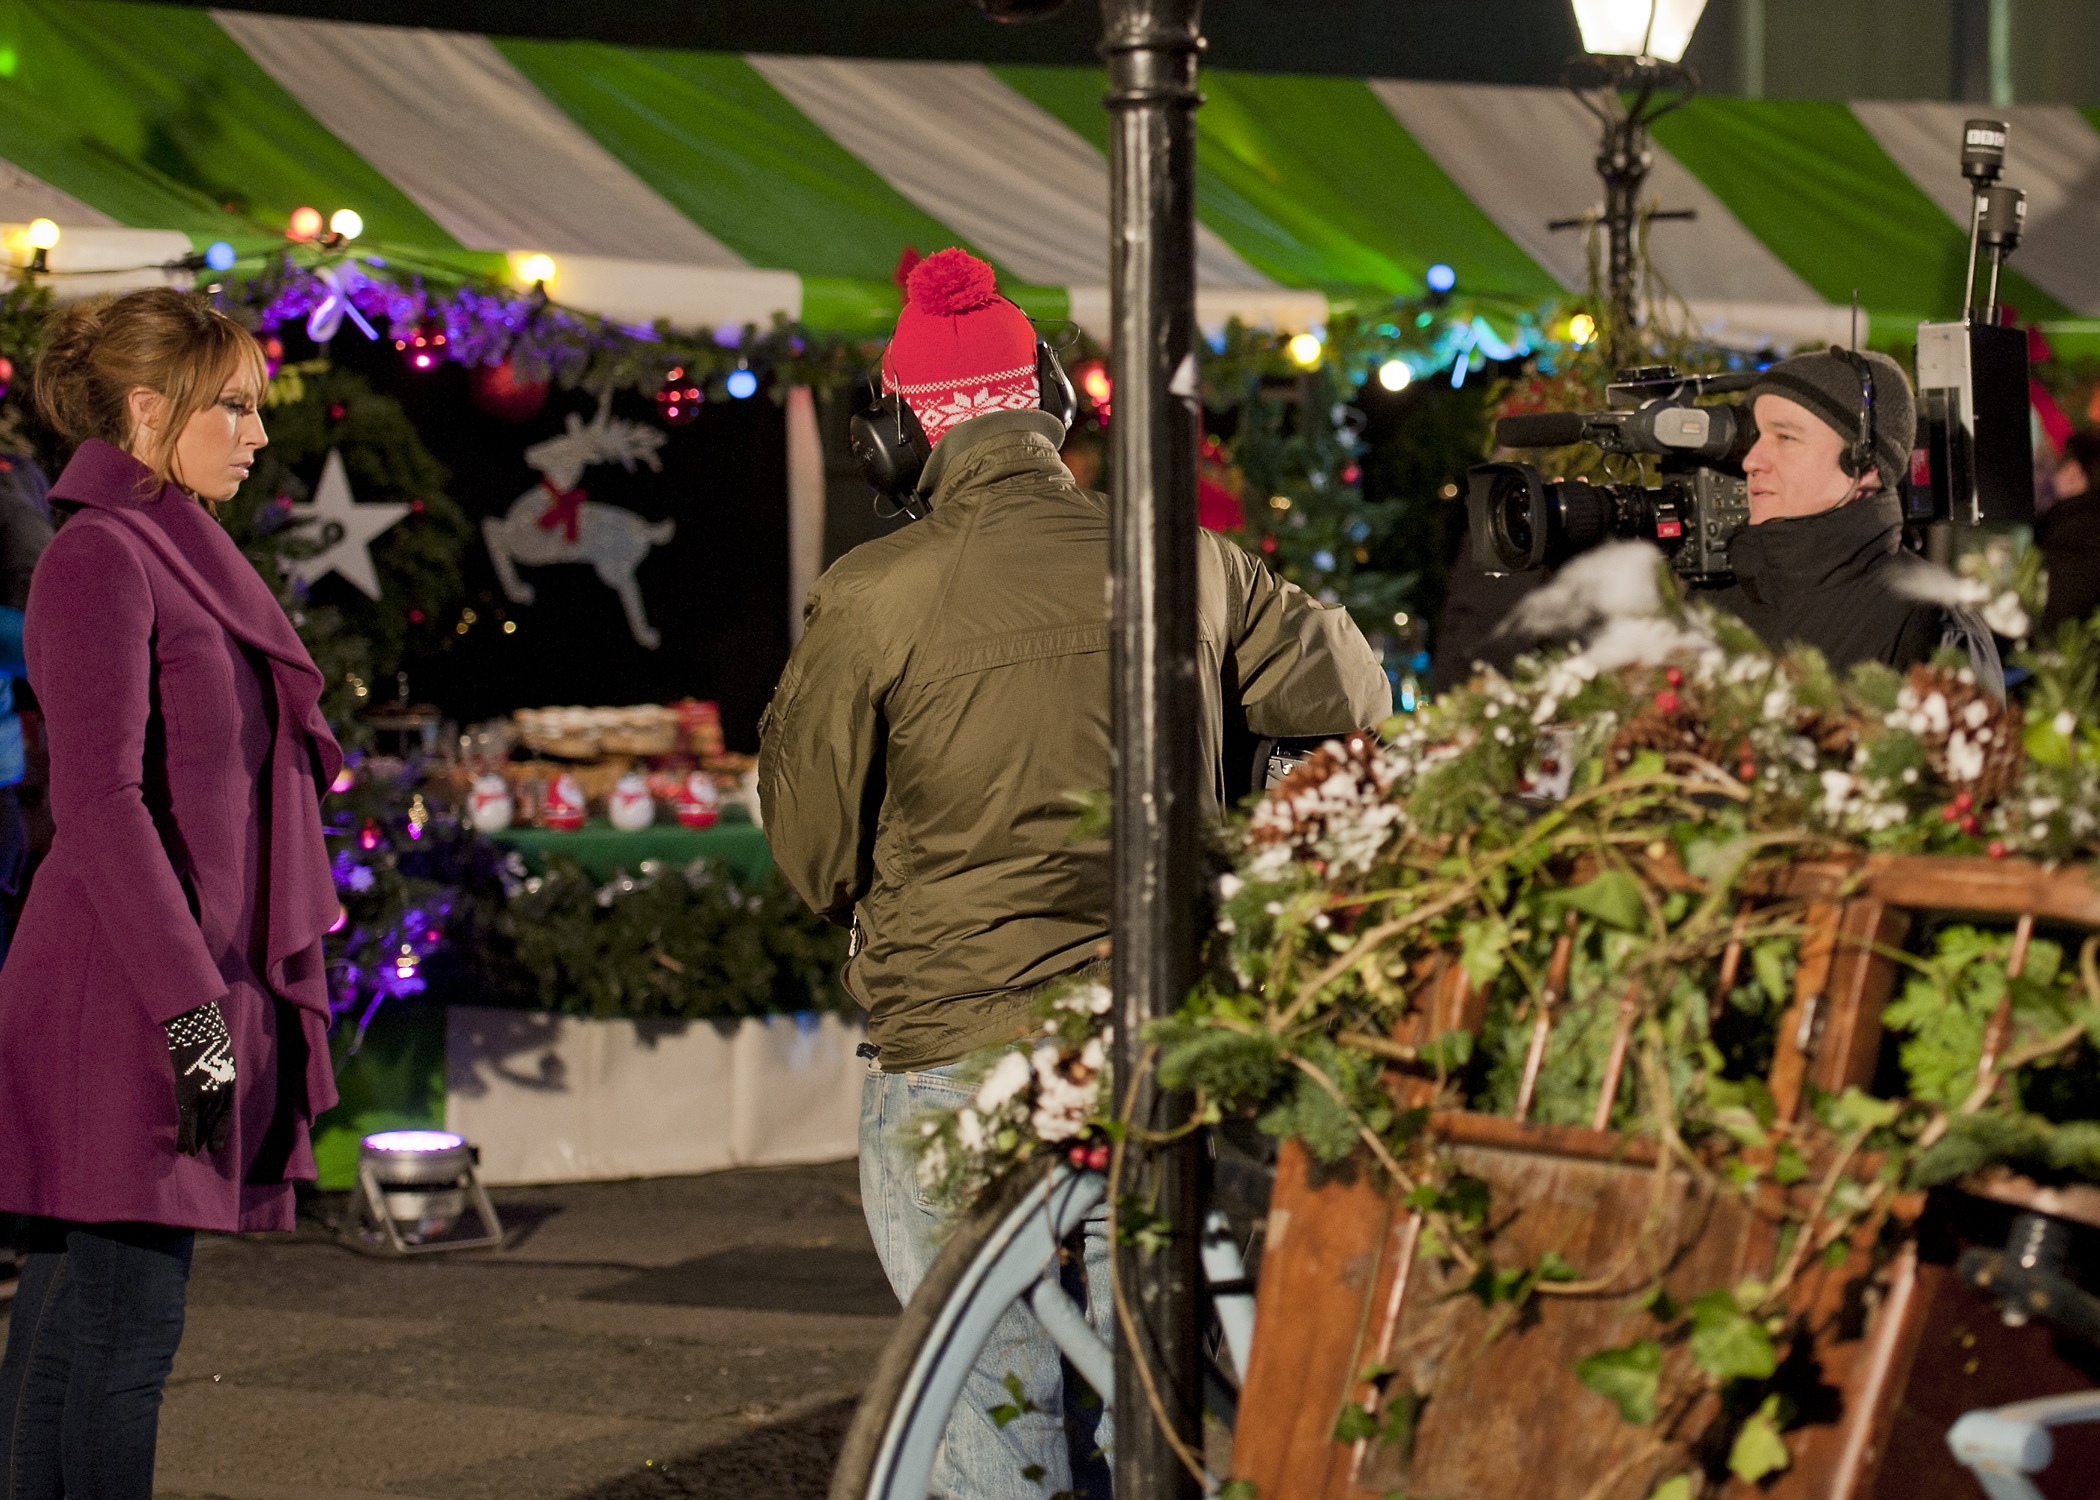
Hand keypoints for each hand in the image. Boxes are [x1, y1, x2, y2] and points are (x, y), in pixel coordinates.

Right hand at [164, 1000, 234, 1155]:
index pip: (227, 1107)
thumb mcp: (216, 1048)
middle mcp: (221, 1085)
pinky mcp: (189, 1089)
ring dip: (195, 1138)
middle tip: (205, 1150)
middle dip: (210, 1134)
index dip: (221, 1126)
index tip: (218, 1142)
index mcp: (228, 1075)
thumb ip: (215, 1063)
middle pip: (216, 1117)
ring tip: (190, 1152)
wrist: (193, 1020)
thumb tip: (208, 1070)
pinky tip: (182, 1146)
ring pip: (201, 1121)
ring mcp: (206, 1088)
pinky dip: (186, 1134)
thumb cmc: (202, 1029)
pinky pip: (188, 1118)